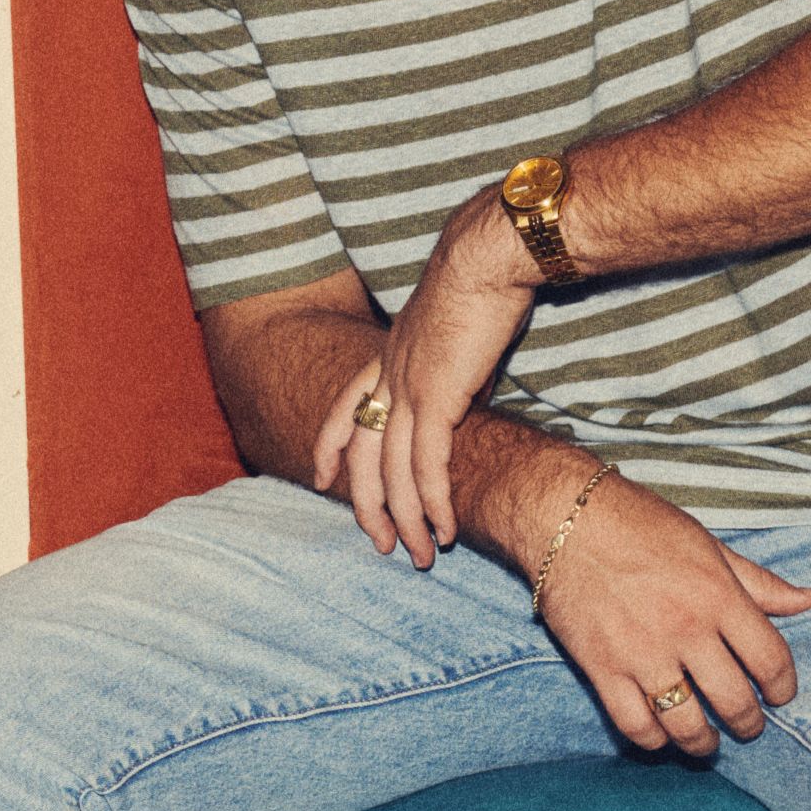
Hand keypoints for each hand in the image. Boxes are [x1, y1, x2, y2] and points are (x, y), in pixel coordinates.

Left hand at [310, 196, 539, 564]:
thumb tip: (468, 389)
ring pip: (392, 470)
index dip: (330, 446)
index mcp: (389, 354)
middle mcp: (389, 374)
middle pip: (363, 453)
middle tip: (382, 543)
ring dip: (407, 518)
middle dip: (367, 505)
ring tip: (420, 554)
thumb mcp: (457, 329)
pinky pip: (427, 466)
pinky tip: (445, 528)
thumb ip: (454, 366)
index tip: (321, 478)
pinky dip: (434, 502)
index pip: (345, 407)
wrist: (489, 256)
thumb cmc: (484, 280)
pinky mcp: (438, 398)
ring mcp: (408, 388)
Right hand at [530, 477, 810, 757]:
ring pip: (686, 724)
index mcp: (719, 597)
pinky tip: (662, 736)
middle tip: (749, 727)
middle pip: (734, 701)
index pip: (771, 660)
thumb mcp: (711, 546)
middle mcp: (686, 630)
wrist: (568, 520)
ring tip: (708, 741)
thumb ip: (760, 582)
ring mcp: (643, 654)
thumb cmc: (643, 526)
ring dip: (703, 742)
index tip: (780, 696)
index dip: (783, 687)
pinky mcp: (602, 668)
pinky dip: (653, 740)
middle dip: (749, 724)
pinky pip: (635, 725)